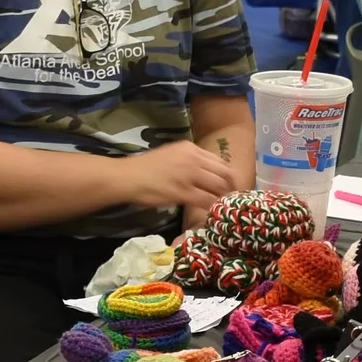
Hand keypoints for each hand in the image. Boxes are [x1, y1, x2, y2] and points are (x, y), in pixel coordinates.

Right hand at [117, 139, 239, 216]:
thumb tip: (204, 172)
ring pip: (218, 187)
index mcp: (191, 148)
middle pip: (224, 174)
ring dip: (224, 198)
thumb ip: (189, 160)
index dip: (228, 176)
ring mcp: (189, 175)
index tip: (229, 186)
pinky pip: (206, 200)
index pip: (220, 162)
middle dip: (231, 187)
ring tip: (225, 207)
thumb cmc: (146, 167)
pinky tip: (213, 212)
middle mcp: (194, 159)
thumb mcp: (171, 154)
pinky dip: (212, 207)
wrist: (128, 176)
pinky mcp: (183, 192)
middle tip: (232, 199)